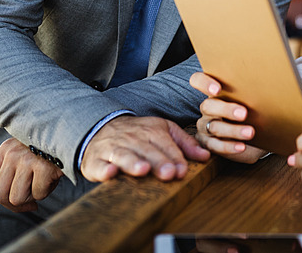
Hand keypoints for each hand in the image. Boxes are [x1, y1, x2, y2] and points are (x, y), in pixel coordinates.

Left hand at [0, 138, 61, 222]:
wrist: (73, 139)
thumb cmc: (47, 153)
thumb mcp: (23, 156)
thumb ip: (8, 174)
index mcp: (4, 150)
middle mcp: (12, 153)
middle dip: (14, 205)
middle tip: (30, 203)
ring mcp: (26, 160)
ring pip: (16, 198)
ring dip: (31, 198)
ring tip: (42, 186)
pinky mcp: (42, 167)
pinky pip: (38, 194)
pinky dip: (46, 192)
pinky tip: (52, 180)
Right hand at [81, 115, 209, 181]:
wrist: (100, 128)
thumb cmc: (137, 134)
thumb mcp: (162, 131)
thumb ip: (184, 143)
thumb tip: (206, 156)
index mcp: (150, 131)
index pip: (165, 144)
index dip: (174, 157)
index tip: (182, 170)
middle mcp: (132, 139)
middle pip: (146, 150)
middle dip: (158, 161)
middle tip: (169, 173)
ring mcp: (113, 149)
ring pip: (123, 155)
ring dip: (132, 162)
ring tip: (142, 170)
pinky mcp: (95, 161)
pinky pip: (99, 165)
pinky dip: (103, 169)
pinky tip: (109, 173)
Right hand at [190, 71, 267, 163]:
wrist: (259, 136)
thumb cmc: (254, 112)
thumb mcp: (253, 101)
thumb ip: (252, 92)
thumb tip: (267, 84)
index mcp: (215, 92)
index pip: (198, 81)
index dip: (204, 83)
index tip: (217, 89)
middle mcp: (208, 108)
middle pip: (208, 106)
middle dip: (226, 109)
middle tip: (244, 113)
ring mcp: (205, 126)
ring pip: (213, 127)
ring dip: (233, 130)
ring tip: (250, 132)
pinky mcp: (208, 143)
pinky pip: (215, 145)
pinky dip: (229, 146)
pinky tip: (241, 146)